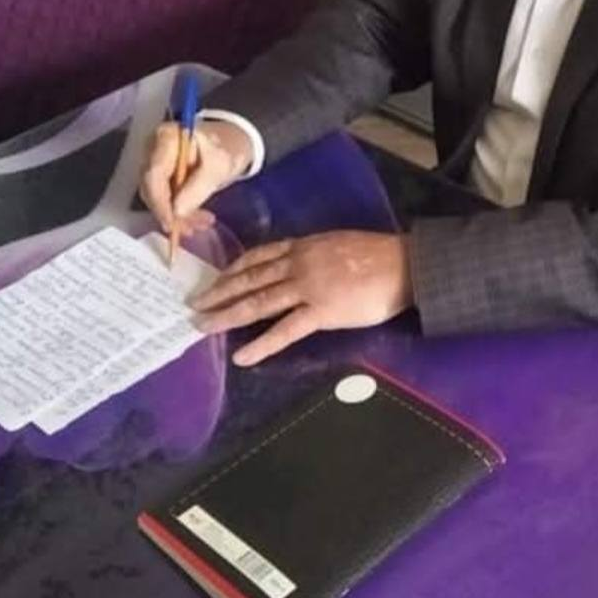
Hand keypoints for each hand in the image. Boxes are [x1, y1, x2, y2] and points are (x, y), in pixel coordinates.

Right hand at [139, 119, 253, 233]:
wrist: (230, 144)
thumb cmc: (226, 147)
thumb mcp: (219, 165)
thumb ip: (198, 187)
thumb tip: (177, 212)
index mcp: (167, 138)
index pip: (154, 174)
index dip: (160, 202)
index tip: (172, 223)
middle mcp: (155, 149)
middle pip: (152, 187)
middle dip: (169, 212)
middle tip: (190, 228)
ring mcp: (157, 163)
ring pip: (157, 196)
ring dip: (177, 216)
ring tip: (200, 224)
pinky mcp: (163, 176)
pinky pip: (165, 198)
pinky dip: (180, 212)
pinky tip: (196, 220)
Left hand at [191, 230, 412, 365]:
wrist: (402, 264)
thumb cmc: (378, 254)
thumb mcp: (337, 243)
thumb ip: (314, 254)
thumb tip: (301, 263)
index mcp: (304, 246)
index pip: (260, 255)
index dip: (235, 267)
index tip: (217, 276)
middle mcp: (299, 264)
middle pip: (251, 278)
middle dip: (220, 291)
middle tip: (195, 302)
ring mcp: (308, 288)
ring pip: (259, 301)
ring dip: (228, 314)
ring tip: (203, 325)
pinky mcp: (321, 312)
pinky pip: (285, 330)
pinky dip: (262, 344)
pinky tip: (242, 355)